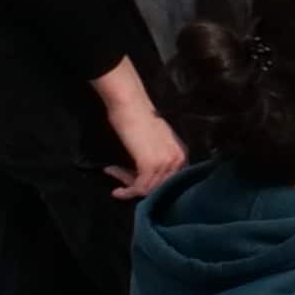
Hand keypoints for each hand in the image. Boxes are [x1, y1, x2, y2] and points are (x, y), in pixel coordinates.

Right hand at [98, 67, 187, 201]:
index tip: (132, 180)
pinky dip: (125, 189)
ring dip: (128, 184)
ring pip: (147, 188)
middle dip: (137, 184)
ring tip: (112, 171)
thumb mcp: (156, 141)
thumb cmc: (139, 118)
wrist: (130, 104)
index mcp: (181, 154)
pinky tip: (113, 181)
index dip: (149, 183)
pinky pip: (139, 187)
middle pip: (158, 186)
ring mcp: (165, 163)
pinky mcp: (150, 165)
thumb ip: (158, 158)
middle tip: (119, 175)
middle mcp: (178, 160)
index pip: (168, 181)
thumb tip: (149, 176)